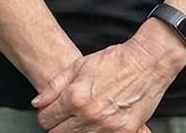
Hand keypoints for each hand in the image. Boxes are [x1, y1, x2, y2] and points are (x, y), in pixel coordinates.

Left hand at [31, 35, 180, 132]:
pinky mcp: (124, 132)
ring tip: (83, 117)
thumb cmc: (115, 60)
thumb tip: (38, 103)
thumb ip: (54, 86)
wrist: (147, 62)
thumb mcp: (78, 66)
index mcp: (75, 97)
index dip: (46, 115)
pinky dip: (96, 132)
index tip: (50, 112)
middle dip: (58, 125)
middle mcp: (89, 115)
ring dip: (76, 130)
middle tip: (65, 115)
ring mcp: (107, 127)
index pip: (46, 119)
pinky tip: (98, 122)